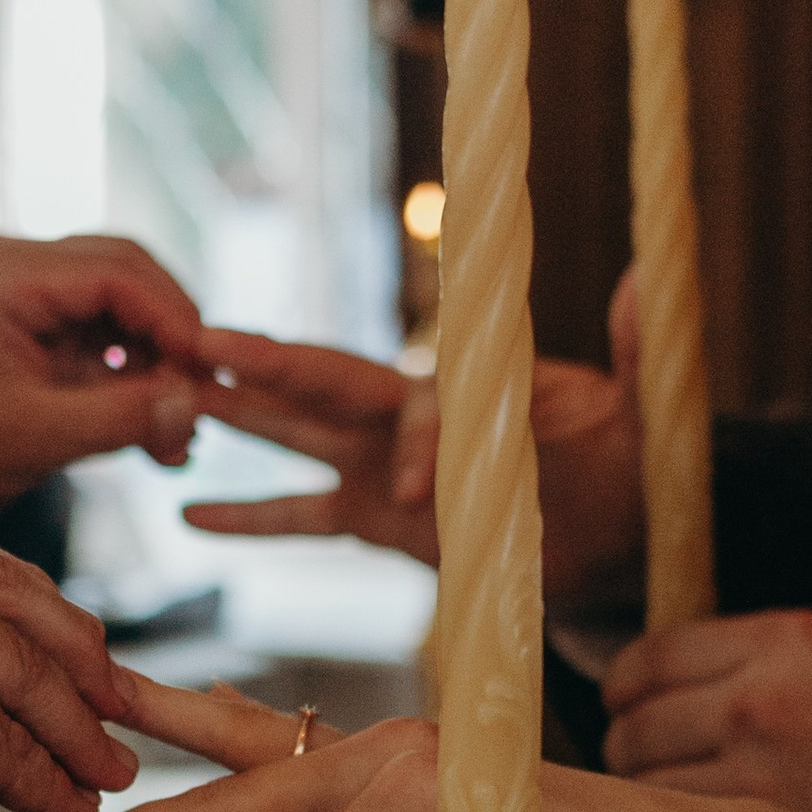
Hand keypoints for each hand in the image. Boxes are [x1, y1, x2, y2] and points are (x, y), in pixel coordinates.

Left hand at [0, 235, 212, 522]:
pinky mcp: (32, 319)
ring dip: (157, 361)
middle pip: (128, 273)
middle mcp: (13, 261)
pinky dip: (132, 374)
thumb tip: (196, 406)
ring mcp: (22, 287)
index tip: (211, 376)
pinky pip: (102, 330)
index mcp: (3, 274)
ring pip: (123, 302)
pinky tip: (153, 428)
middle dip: (173, 336)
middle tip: (204, 400)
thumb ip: (120, 419)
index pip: (117, 272)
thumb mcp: (36, 438)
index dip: (176, 320)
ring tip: (178, 433)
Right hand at [15, 676, 787, 811]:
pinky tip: (153, 747)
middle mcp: (395, 754)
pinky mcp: (400, 756)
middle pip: (232, 807)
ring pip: (247, 765)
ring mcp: (394, 743)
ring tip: (65, 771)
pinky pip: (286, 757)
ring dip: (156, 776)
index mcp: (420, 806)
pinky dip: (215, 758)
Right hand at [190, 329, 646, 599]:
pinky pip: (302, 518)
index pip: (424, 407)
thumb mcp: (638, 417)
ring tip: (168, 399)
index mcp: (468, 394)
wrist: (611, 529)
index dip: (416, 442)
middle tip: (203, 341)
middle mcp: (411, 417)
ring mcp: (382, 463)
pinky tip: (189, 515)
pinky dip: (249, 518)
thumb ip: (636, 352)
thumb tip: (644, 282)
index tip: (415, 494)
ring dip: (235, 418)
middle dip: (267, 367)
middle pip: (327, 385)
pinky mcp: (373, 517)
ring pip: (295, 434)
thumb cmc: (625, 467)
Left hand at [603, 609, 811, 811]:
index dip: (623, 688)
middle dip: (630, 747)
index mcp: (783, 640)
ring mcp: (759, 774)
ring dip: (645, 798)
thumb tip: (661, 689)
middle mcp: (760, 700)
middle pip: (631, 728)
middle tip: (647, 764)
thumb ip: (750, 664)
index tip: (625, 703)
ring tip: (672, 808)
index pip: (647, 660)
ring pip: (645, 788)